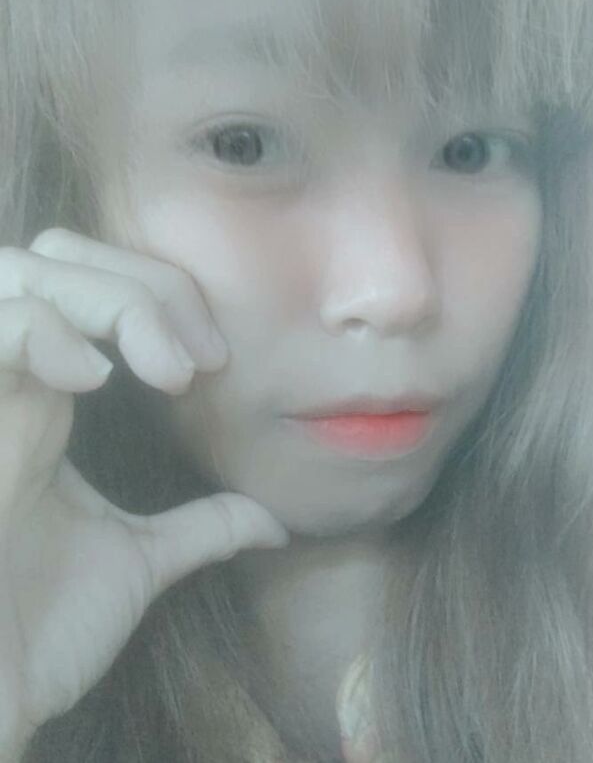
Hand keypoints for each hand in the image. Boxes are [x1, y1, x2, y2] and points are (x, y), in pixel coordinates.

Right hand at [0, 228, 289, 752]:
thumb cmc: (38, 631)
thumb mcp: (138, 563)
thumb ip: (201, 528)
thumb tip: (271, 520)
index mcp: (44, 403)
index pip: (90, 285)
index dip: (161, 301)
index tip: (212, 366)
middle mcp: (8, 385)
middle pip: (58, 256)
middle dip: (142, 287)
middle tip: (195, 364)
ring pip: (23, 271)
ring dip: (108, 302)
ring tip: (162, 373)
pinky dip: (46, 331)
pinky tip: (91, 378)